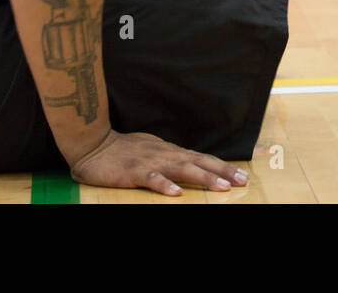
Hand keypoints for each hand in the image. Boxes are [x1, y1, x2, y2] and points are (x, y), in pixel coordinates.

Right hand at [69, 130, 249, 195]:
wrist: (94, 143)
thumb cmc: (123, 149)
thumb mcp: (152, 150)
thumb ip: (170, 158)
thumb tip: (190, 164)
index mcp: (171, 152)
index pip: (202, 159)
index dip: (222, 167)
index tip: (242, 175)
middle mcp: (166, 154)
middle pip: (200, 162)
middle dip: (223, 172)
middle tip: (243, 181)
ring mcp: (151, 162)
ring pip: (182, 169)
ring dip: (204, 177)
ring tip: (222, 187)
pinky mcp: (133, 172)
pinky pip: (151, 179)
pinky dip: (164, 185)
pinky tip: (176, 193)